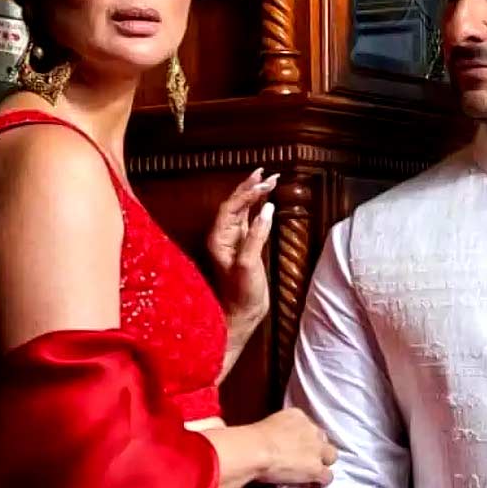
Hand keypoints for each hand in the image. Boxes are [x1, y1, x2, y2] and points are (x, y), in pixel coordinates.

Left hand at [208, 167, 278, 328]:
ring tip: (268, 179)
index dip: (246, 193)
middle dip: (250, 187)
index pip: (231, 207)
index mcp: (218, 238)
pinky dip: (259, 208)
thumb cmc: (240, 293)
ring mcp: (234, 241)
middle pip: (235, 204)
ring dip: (255, 194)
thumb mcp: (247, 264)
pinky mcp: (244, 247)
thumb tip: (268, 209)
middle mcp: (223, 236)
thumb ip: (256, 236)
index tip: (264, 182)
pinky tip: (267, 200)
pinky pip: (250, 220)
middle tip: (266, 172)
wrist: (241, 315)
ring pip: (243, 210)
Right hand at [250, 408, 336, 486]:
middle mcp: (311, 429)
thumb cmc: (253, 438)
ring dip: (323, 462)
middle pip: (322, 439)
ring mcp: (316, 449)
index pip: (307, 425)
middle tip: (306, 457)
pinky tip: (313, 484)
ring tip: (312, 471)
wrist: (256, 450)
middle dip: (317, 447)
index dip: (303, 437)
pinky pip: (327, 476)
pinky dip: (321, 480)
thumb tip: (273, 439)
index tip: (295, 444)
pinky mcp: (316, 468)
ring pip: (331, 456)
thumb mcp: (268, 425)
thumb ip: (278, 430)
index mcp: (297, 415)